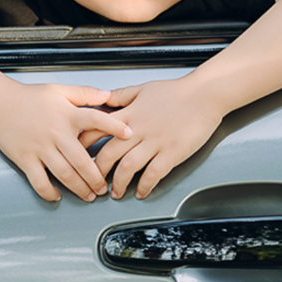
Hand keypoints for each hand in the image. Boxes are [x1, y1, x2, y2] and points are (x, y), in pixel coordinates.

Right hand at [0, 83, 131, 202]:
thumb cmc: (28, 97)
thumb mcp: (59, 90)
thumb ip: (85, 93)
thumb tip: (109, 95)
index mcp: (66, 115)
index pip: (95, 120)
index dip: (114, 127)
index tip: (129, 136)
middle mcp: (55, 133)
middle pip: (82, 161)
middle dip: (96, 178)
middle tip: (104, 188)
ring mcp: (40, 148)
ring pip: (65, 174)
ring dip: (79, 188)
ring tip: (88, 196)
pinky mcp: (25, 158)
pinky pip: (39, 181)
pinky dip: (49, 192)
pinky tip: (57, 196)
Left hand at [84, 78, 225, 199]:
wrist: (205, 94)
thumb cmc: (177, 91)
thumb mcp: (143, 88)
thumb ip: (122, 96)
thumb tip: (105, 98)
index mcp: (129, 114)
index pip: (97, 129)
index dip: (84, 144)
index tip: (76, 155)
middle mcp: (138, 130)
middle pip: (108, 154)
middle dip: (97, 171)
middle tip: (93, 182)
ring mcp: (155, 142)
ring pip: (128, 167)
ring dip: (118, 184)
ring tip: (115, 193)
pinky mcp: (172, 153)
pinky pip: (153, 174)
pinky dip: (145, 186)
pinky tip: (141, 192)